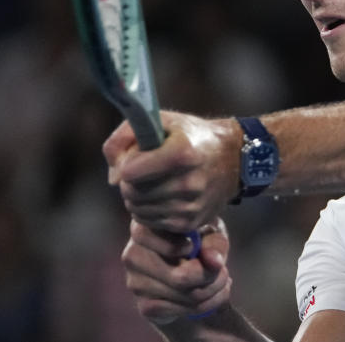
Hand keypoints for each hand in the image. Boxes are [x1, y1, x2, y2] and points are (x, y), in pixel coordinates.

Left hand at [104, 111, 242, 232]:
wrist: (232, 158)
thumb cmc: (189, 136)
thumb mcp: (159, 121)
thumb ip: (123, 138)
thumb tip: (113, 178)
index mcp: (181, 153)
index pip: (130, 171)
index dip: (127, 162)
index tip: (137, 155)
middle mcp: (188, 182)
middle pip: (131, 192)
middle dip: (128, 181)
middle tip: (142, 170)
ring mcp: (190, 205)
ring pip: (137, 210)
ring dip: (136, 197)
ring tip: (152, 182)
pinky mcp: (189, 223)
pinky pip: (149, 223)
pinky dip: (147, 210)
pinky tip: (159, 196)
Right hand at [122, 218, 231, 324]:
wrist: (188, 271)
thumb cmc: (198, 242)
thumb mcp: (211, 234)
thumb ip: (214, 244)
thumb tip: (213, 262)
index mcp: (143, 227)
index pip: (169, 246)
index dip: (191, 249)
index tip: (199, 247)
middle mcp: (133, 254)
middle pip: (180, 278)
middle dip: (212, 279)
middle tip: (224, 273)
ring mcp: (136, 282)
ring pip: (185, 296)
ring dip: (212, 292)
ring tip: (222, 282)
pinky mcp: (144, 306)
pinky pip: (182, 311)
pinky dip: (205, 306)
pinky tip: (210, 296)